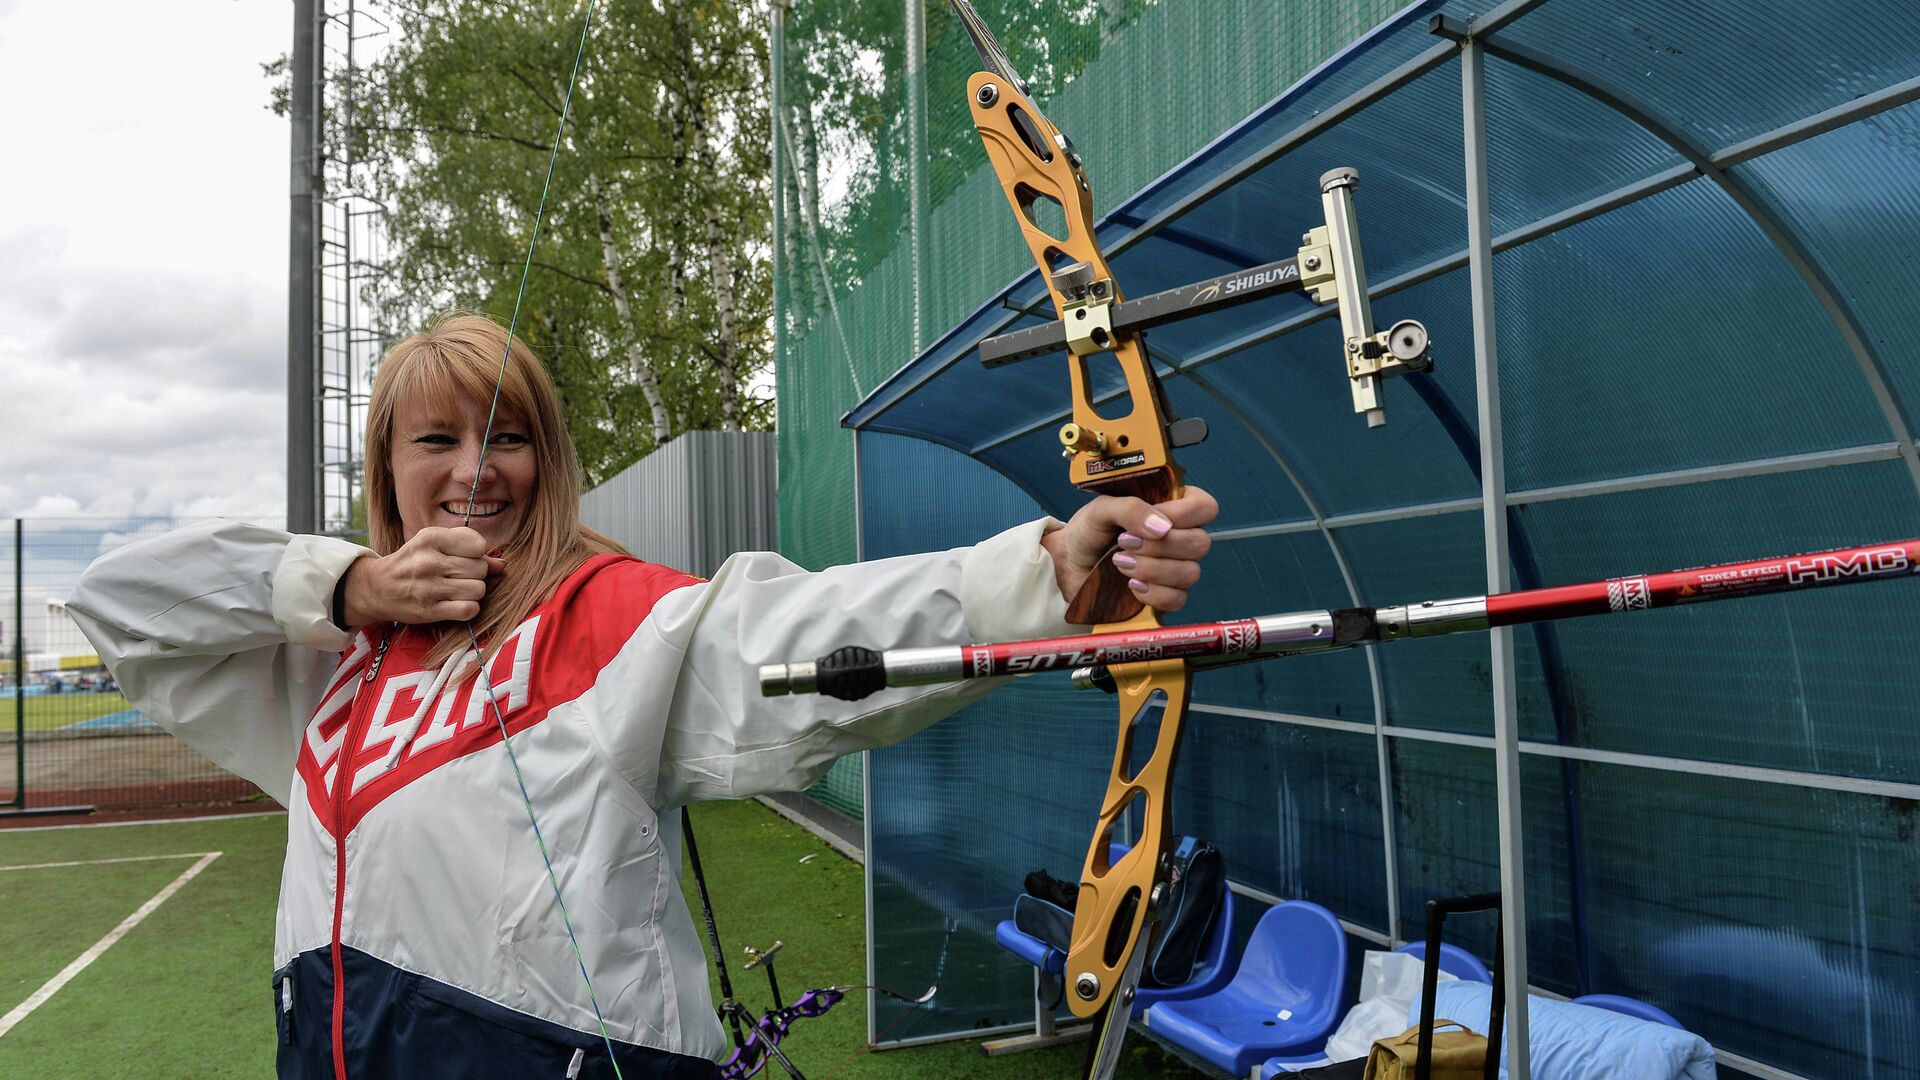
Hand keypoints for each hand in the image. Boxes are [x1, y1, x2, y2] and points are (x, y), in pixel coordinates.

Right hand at [340, 527, 506, 625]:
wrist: (377, 588)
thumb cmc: (413, 563)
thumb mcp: (435, 546)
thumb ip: (469, 551)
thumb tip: (502, 564)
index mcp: (431, 538)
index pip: (478, 544)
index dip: (477, 553)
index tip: (465, 557)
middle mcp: (429, 561)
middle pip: (480, 568)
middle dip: (476, 574)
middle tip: (459, 576)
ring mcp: (429, 587)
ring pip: (478, 589)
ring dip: (473, 592)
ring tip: (458, 590)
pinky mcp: (429, 611)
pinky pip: (468, 609)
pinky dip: (468, 609)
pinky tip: (458, 604)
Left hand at [1040, 486, 1217, 613]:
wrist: (1068, 564)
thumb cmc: (1088, 531)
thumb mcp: (1102, 509)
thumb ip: (1131, 508)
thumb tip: (1162, 527)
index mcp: (1171, 507)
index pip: (1204, 507)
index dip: (1182, 515)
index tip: (1148, 522)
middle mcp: (1179, 537)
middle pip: (1200, 543)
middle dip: (1159, 546)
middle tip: (1124, 542)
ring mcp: (1175, 567)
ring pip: (1190, 573)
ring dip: (1152, 569)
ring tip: (1120, 563)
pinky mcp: (1165, 594)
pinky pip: (1178, 599)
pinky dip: (1153, 593)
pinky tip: (1132, 584)